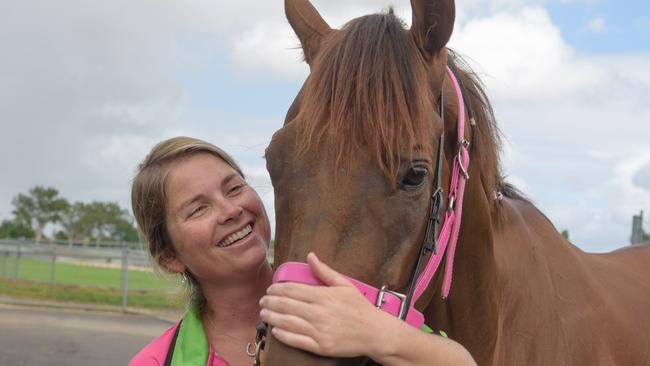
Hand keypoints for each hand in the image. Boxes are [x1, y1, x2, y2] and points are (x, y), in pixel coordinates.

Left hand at [259, 252, 390, 357]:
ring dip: (272, 317)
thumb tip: (310, 256)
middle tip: (262, 301)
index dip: (277, 289)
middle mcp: (319, 313)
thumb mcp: (345, 285)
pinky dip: (283, 335)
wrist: (375, 333)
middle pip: (286, 305)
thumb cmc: (360, 308)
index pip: (293, 290)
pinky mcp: (320, 346)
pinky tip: (275, 330)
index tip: (270, 289)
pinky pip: (296, 340)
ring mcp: (319, 331)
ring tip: (263, 314)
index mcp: (324, 296)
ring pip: (287, 322)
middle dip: (270, 302)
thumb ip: (325, 271)